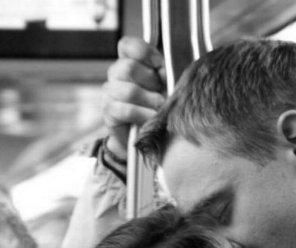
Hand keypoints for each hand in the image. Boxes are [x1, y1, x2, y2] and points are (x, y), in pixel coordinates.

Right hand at [102, 36, 166, 159]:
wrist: (150, 138)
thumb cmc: (164, 107)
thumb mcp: (170, 86)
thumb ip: (167, 73)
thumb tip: (164, 70)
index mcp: (132, 62)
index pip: (128, 46)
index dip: (143, 53)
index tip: (160, 66)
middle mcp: (117, 74)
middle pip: (127, 67)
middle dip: (150, 83)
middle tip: (162, 95)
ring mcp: (110, 93)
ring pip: (127, 90)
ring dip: (150, 101)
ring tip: (160, 109)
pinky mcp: (109, 113)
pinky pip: (124, 110)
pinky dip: (143, 115)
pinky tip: (152, 119)